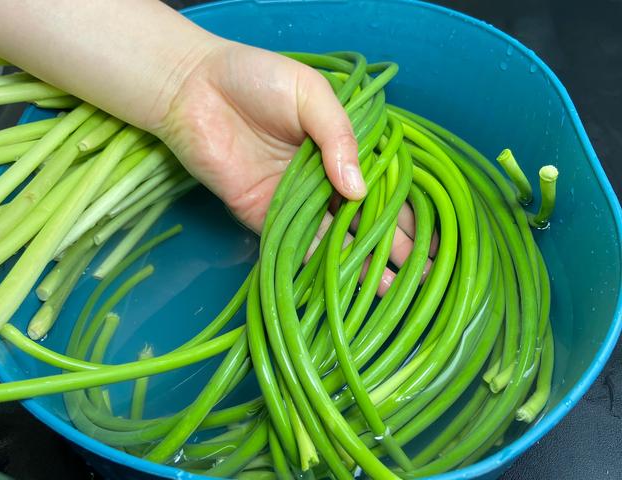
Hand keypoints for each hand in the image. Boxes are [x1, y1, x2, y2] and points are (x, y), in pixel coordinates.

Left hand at [156, 39, 436, 292]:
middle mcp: (322, 179)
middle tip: (420, 273)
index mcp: (339, 147)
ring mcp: (295, 201)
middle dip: (391, 244)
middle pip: (362, 217)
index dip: (405, 211)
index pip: (381, 185)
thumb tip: (360, 190)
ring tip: (394, 288)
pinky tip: (345, 283)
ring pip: (335, 238)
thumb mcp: (310, 94)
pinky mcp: (265, 216)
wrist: (193, 90)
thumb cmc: (256, 79)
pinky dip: (319, 264)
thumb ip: (339, 137)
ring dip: (362, 263)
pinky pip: (296, 244)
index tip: (429, 238)